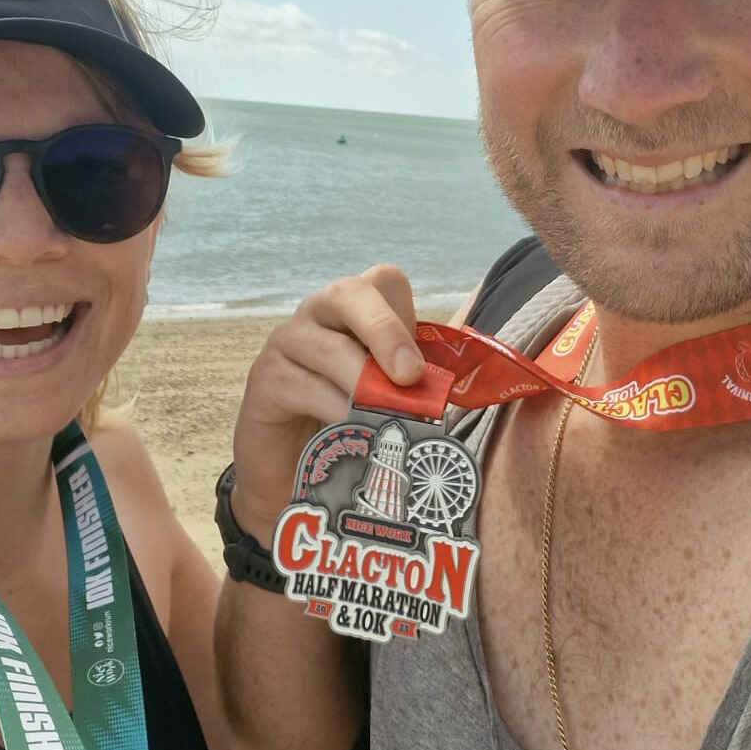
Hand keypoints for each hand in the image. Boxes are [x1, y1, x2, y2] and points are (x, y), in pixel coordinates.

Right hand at [231, 265, 422, 537]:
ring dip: (362, 383)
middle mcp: (319, 313)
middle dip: (385, 331)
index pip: (384, 281)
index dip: (404, 312)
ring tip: (386, 414)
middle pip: (350, 294)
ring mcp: (287, 342)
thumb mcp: (391, 391)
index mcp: (357, 308)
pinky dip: (332, 409)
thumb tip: (486, 358)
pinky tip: (349, 430)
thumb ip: (428, 371)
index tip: (422, 361)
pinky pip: (301, 386)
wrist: (291, 467)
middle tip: (410, 375)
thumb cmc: (350, 419)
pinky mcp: (265, 380)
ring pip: (326, 347)